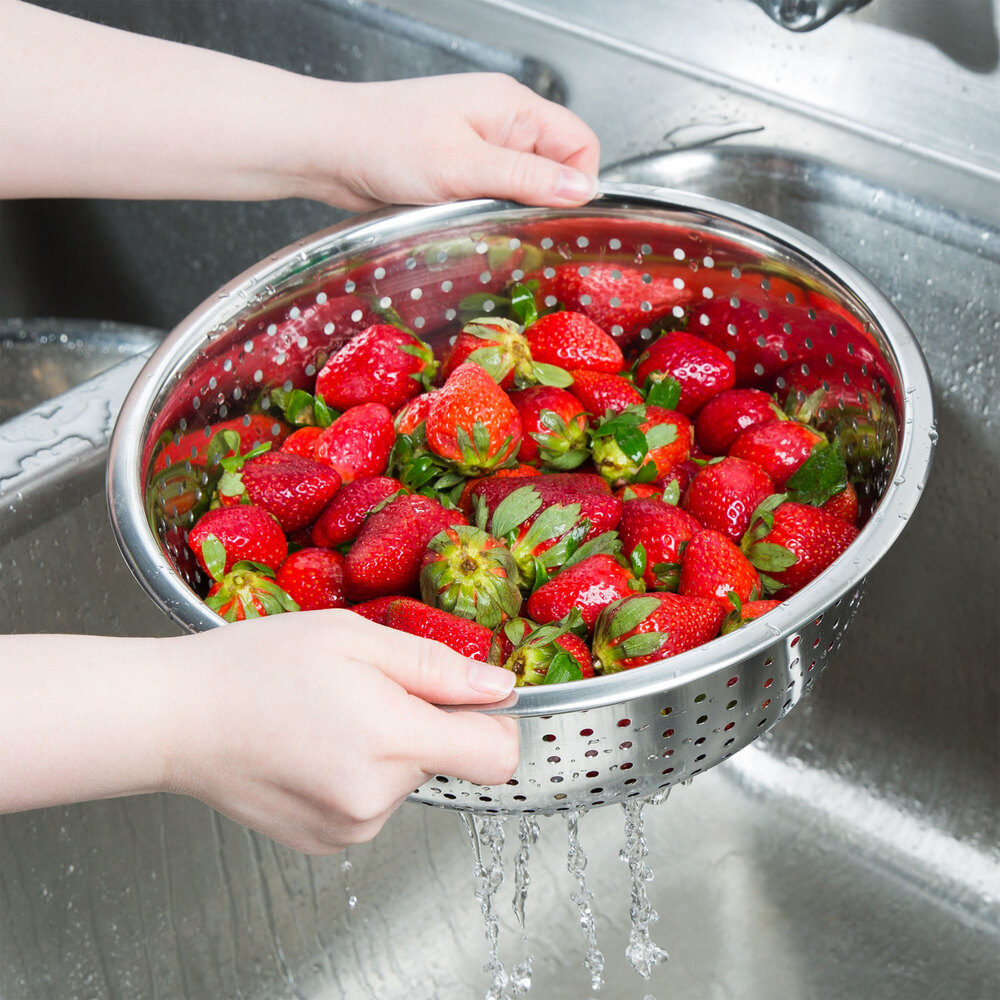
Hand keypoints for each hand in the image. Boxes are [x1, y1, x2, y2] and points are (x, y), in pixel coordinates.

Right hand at [166, 611, 518, 853]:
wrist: (178, 718)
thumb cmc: (256, 666)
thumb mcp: (355, 638)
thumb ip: (437, 666)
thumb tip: (499, 687)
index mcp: (393, 740)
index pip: (497, 756)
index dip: (496, 721)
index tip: (469, 697)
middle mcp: (377, 798)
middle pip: (447, 760)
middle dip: (422, 721)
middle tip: (364, 689)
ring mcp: (351, 828)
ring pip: (407, 778)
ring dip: (387, 747)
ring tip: (330, 716)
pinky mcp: (329, 842)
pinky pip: (373, 801)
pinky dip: (359, 772)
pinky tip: (315, 746)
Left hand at [297, 74, 600, 210]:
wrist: (328, 148)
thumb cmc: (384, 142)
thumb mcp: (464, 166)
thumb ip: (526, 179)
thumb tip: (581, 190)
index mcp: (512, 106)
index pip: (580, 142)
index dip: (578, 182)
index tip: (556, 214)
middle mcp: (500, 122)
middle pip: (553, 167)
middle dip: (539, 199)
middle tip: (506, 217)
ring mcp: (479, 145)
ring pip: (521, 186)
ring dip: (506, 209)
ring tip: (472, 213)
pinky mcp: (458, 169)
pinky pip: (491, 195)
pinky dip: (483, 211)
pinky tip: (459, 215)